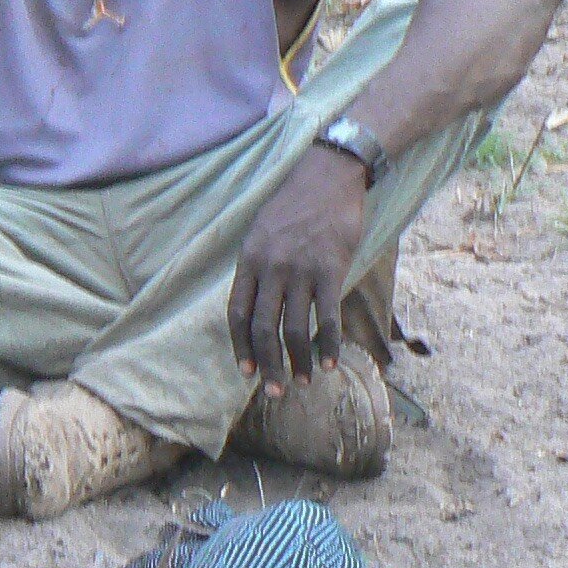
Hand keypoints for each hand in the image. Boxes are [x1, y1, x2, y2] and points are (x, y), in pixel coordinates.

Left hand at [227, 146, 367, 391]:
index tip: (245, 371)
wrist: (328, 175)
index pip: (237, 314)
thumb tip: (255, 302)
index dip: (240, 346)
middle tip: (274, 392)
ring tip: (303, 383)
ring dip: (297, 362)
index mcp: (249, 260)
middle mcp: (270, 269)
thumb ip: (257, 267)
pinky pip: (327, 317)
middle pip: (262, 329)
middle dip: (267, 365)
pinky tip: (331, 364)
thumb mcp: (261, 231)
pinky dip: (329, 345)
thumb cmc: (295, 204)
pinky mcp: (331, 270)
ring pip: (293, 329)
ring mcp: (300, 271)